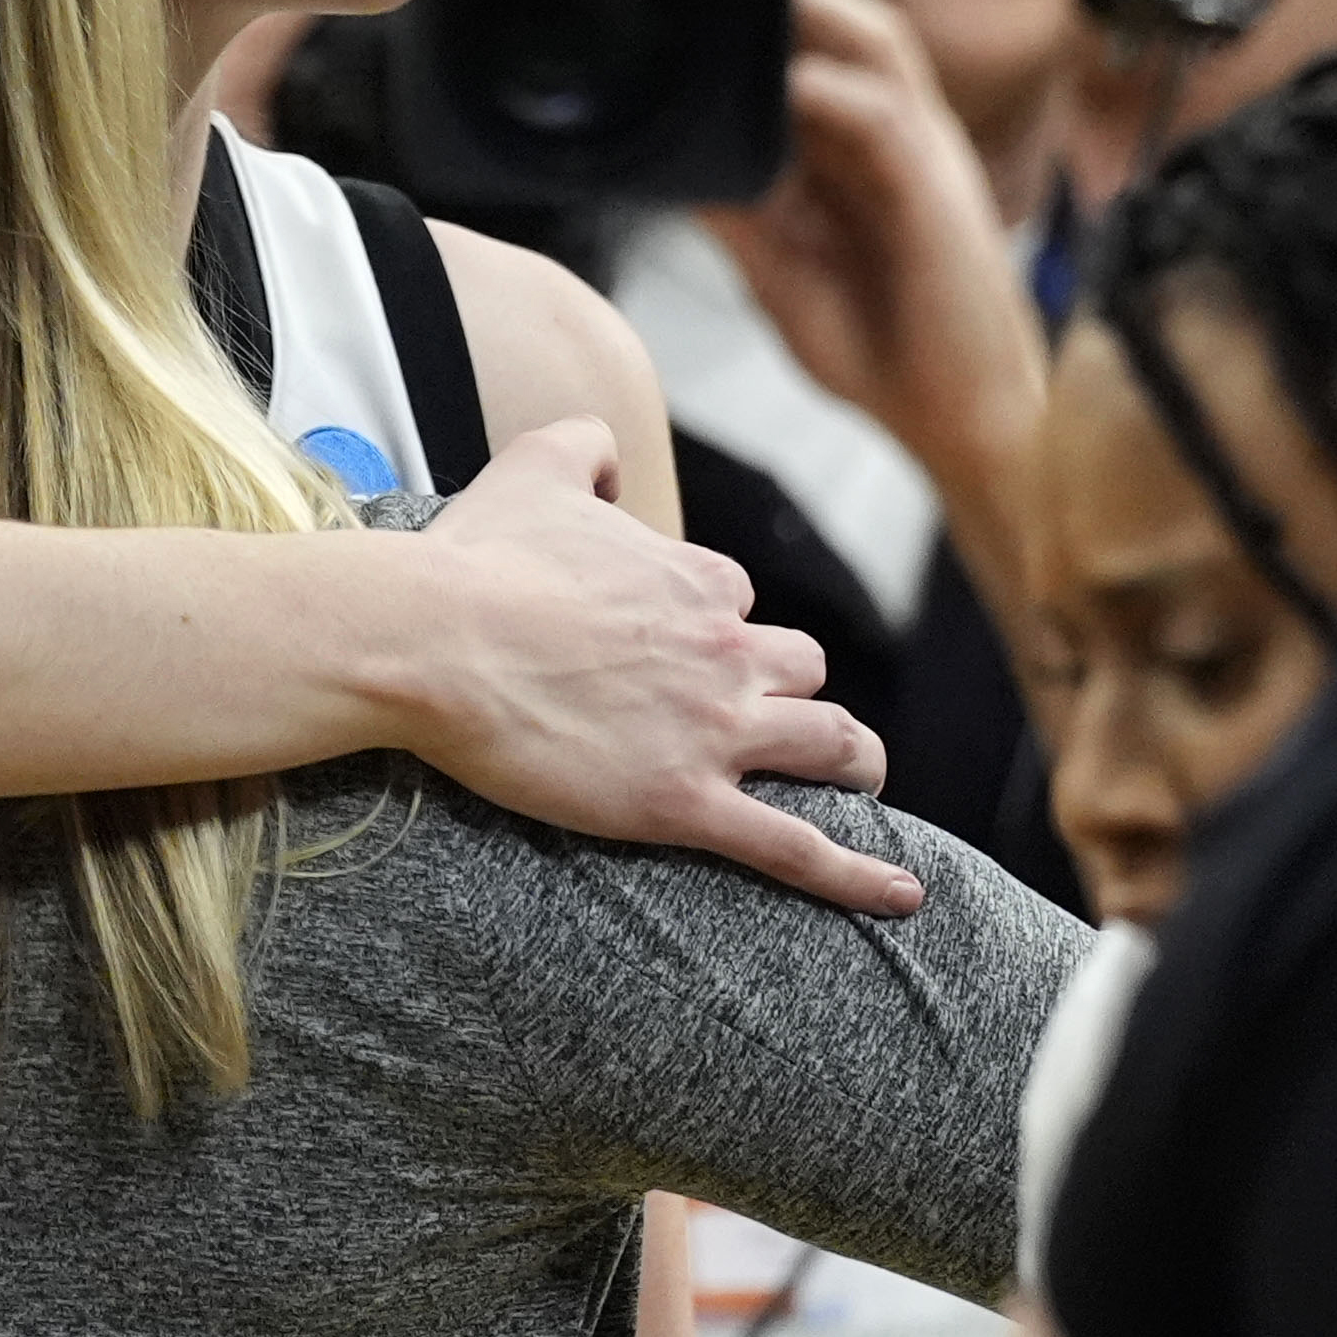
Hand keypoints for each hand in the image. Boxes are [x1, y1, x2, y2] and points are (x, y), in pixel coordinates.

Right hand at [413, 419, 921, 916]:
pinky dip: (856, 873)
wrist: (433, 639)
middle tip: (771, 717)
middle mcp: (723, 649)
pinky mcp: (684, 801)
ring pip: (831, 745)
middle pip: (801, 670)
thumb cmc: (476, 560)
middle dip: (792, 689)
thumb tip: (607, 459)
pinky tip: (902, 893)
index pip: (734, 601)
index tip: (667, 649)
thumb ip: (585, 443)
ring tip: (856, 780)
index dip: (709, 626)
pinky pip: (795, 847)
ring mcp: (713, 730)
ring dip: (852, 761)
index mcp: (693, 579)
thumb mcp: (534, 465)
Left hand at [708, 0, 1048, 509]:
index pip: (818, 57)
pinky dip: (837, 96)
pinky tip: (788, 84)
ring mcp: (923, 158)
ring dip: (817, 14)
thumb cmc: (884, 348)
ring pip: (880, 51)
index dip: (770, 20)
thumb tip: (669, 167)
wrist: (961, 419)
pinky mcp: (937, 193)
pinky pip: (889, 122)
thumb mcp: (783, 274)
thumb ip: (735, 215)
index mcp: (861, 152)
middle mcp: (896, 139)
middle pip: (853, 32)